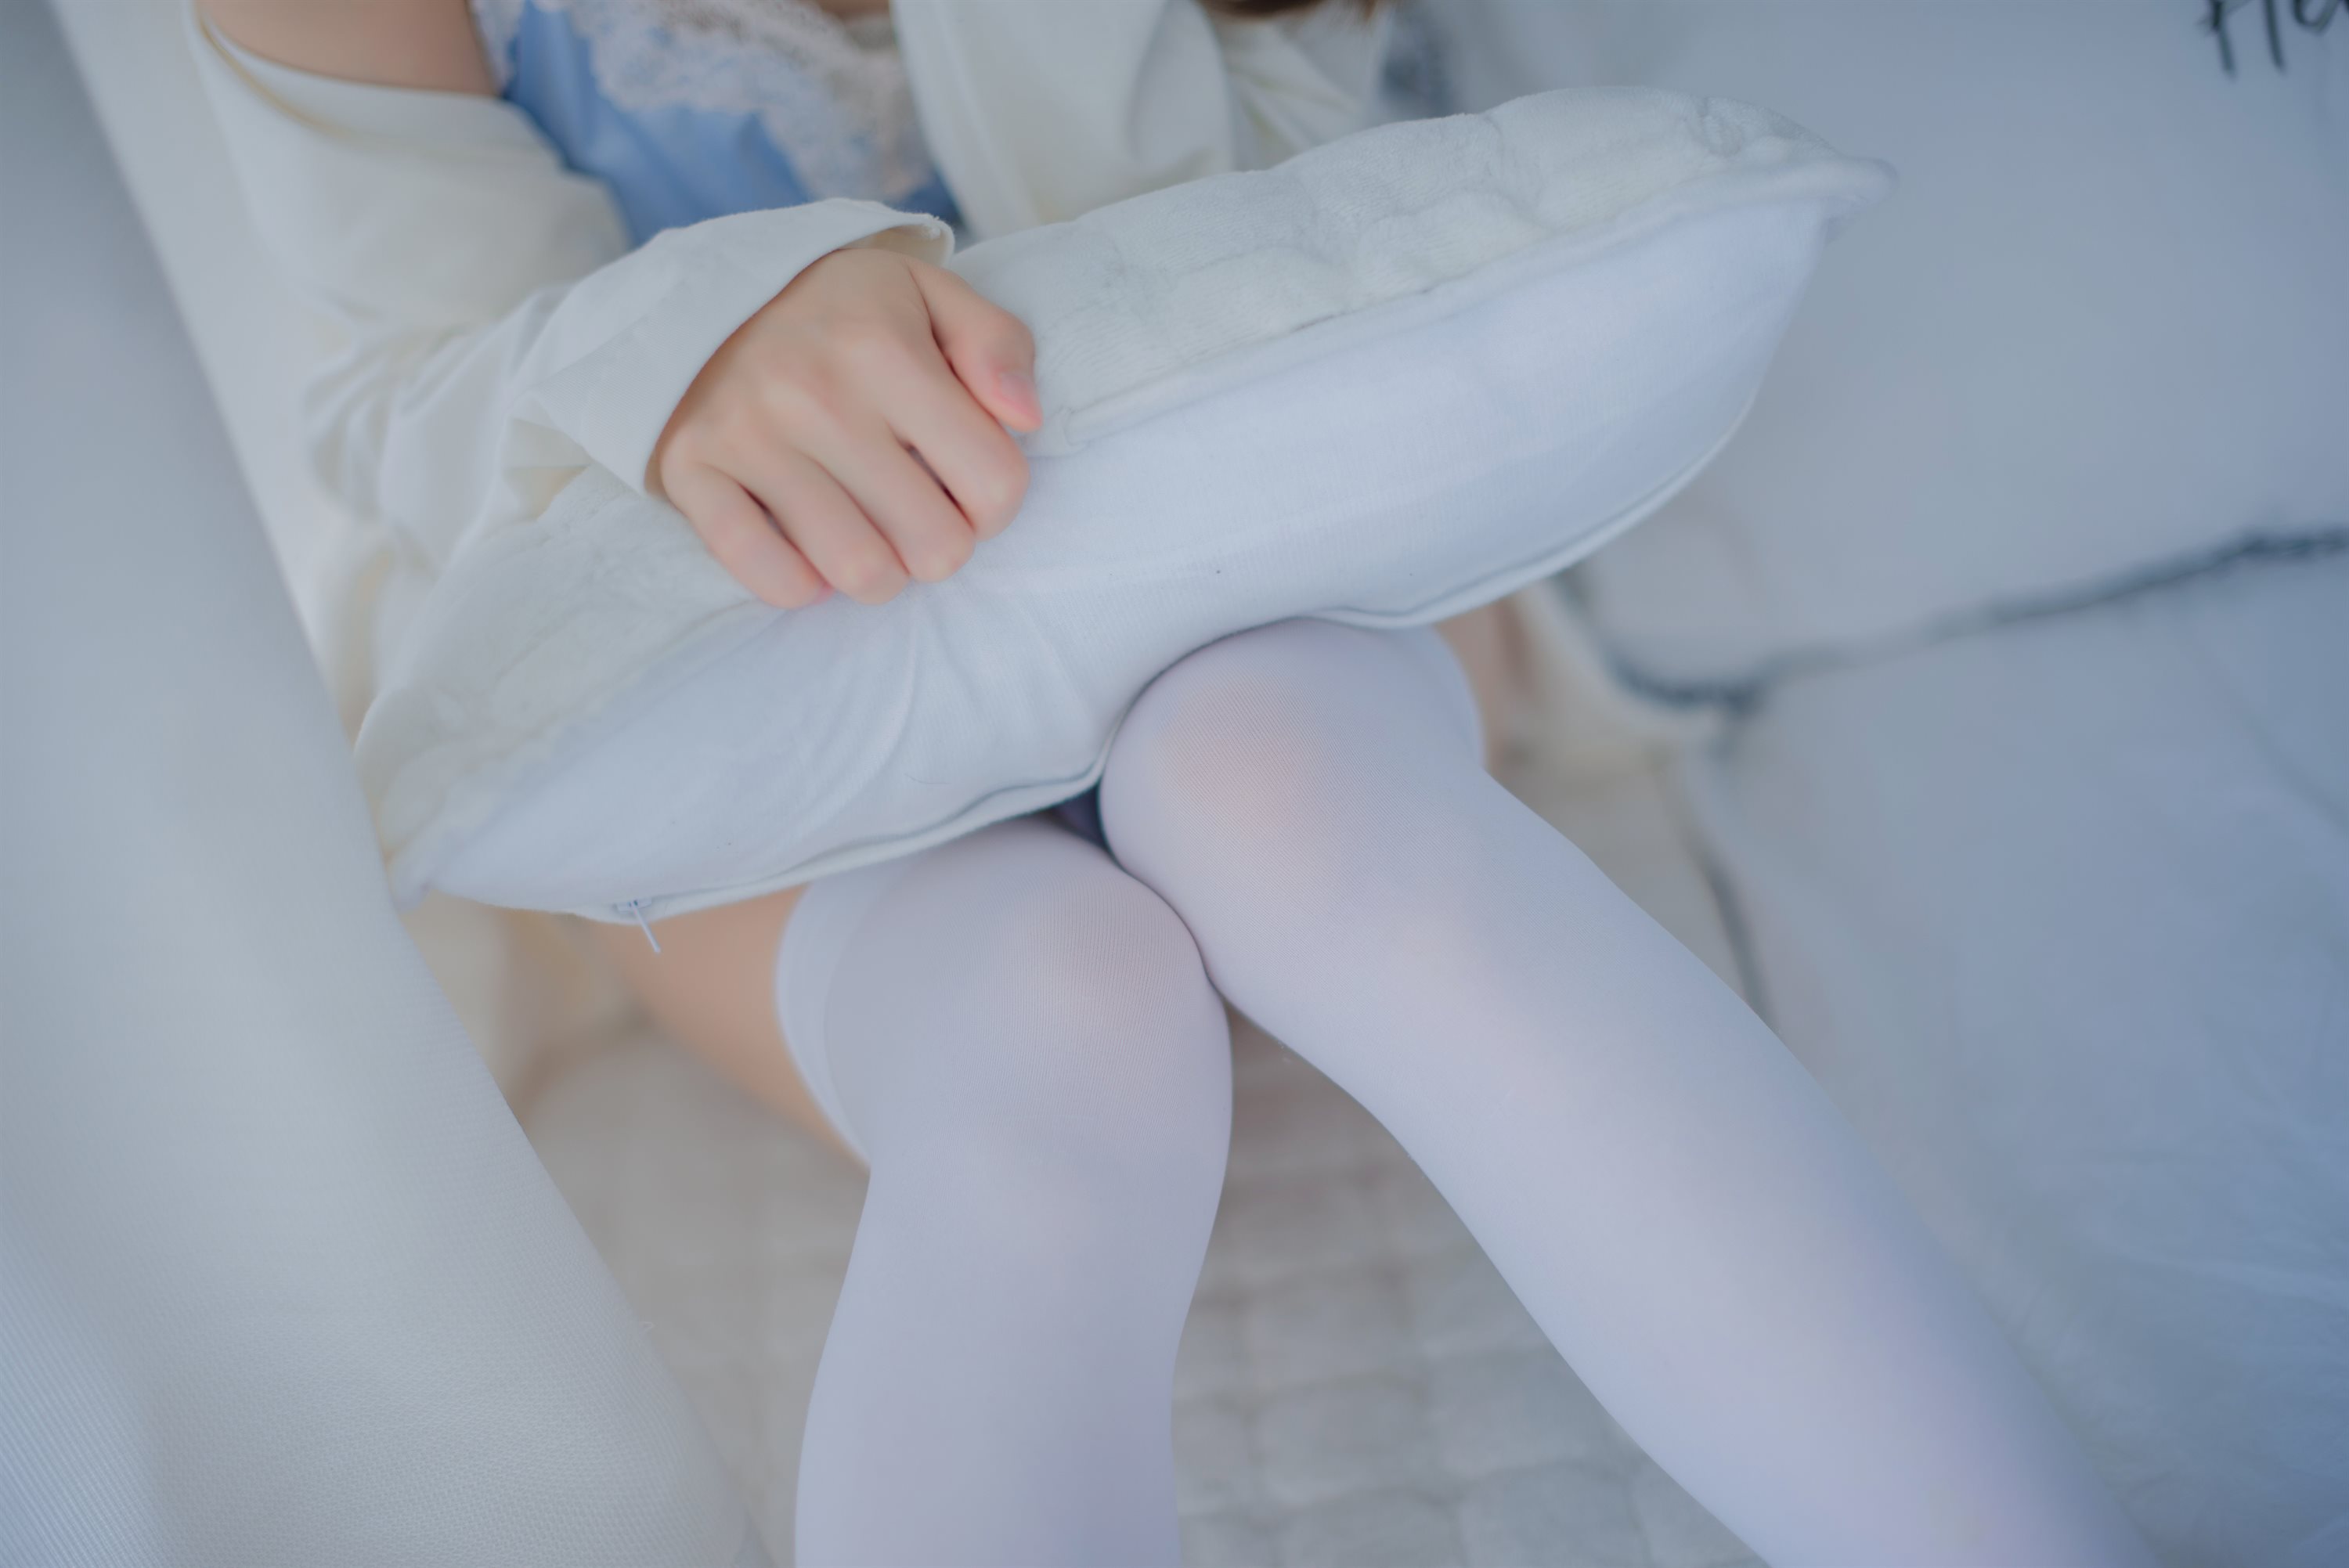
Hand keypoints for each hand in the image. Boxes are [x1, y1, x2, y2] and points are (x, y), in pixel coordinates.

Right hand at [650, 246, 1041, 607]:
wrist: (704, 290)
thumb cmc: (840, 309)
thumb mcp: (929, 294)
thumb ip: (996, 345)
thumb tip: (1026, 419)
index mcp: (884, 348)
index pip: (995, 483)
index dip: (998, 501)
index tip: (969, 484)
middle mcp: (814, 395)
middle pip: (935, 546)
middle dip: (942, 542)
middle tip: (920, 512)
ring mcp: (746, 437)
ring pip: (860, 573)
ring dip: (881, 572)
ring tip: (872, 533)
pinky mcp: (690, 471)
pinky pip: (769, 577)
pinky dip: (801, 584)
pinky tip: (811, 550)